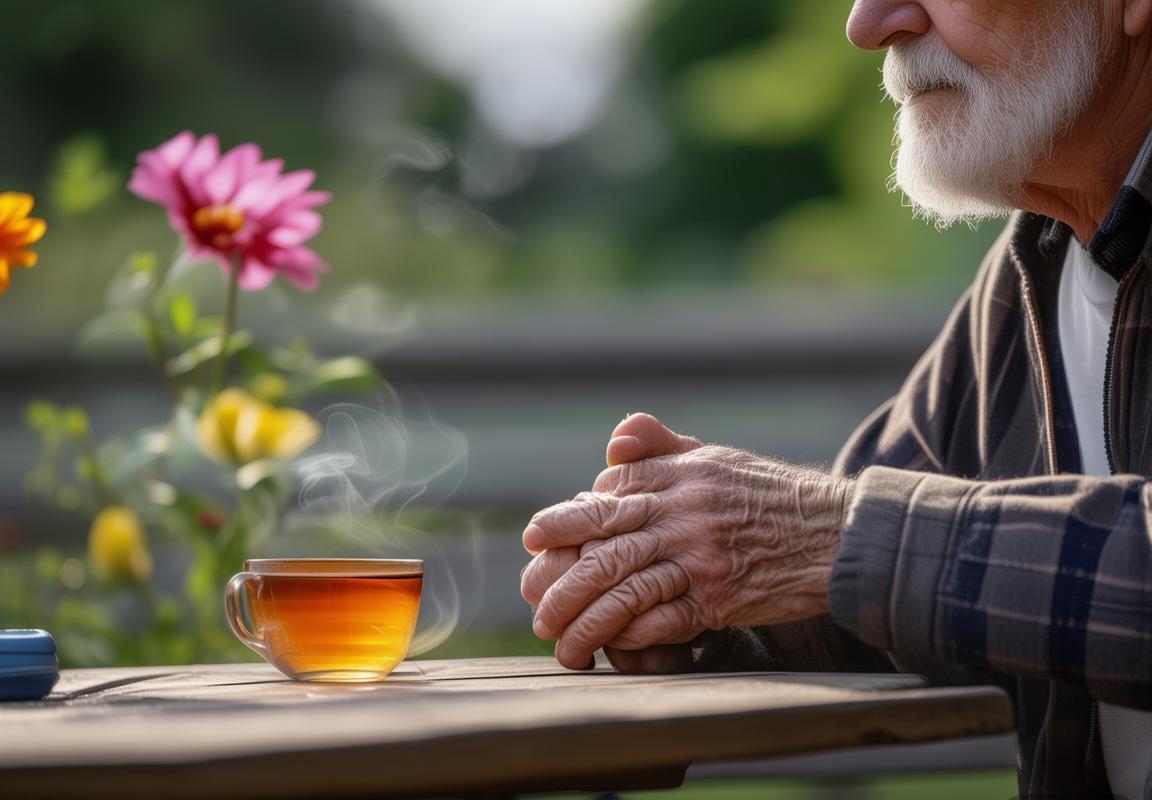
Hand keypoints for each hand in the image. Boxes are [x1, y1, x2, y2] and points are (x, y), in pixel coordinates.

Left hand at [520, 413, 853, 670]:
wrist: (838, 532)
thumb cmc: (771, 495)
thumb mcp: (716, 458)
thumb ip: (662, 447)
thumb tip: (614, 439)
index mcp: (679, 474)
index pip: (606, 494)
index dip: (568, 519)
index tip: (542, 542)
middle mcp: (684, 510)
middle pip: (603, 542)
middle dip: (559, 575)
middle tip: (533, 601)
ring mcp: (700, 554)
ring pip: (624, 585)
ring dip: (583, 617)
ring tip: (557, 640)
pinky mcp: (720, 595)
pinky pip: (662, 618)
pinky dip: (630, 634)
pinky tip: (610, 645)